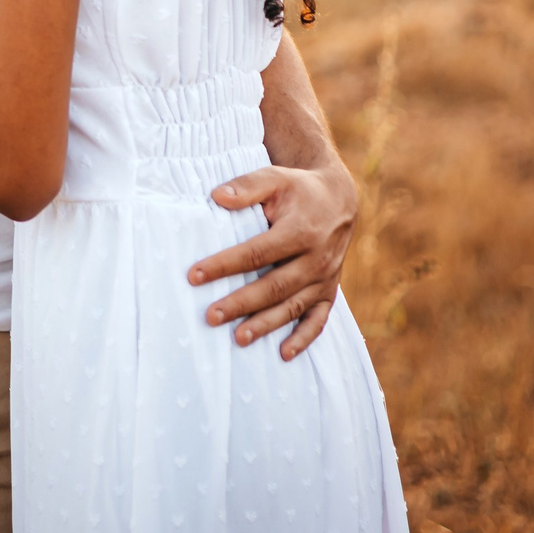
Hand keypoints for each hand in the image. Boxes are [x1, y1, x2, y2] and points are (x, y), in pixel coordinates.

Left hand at [187, 159, 357, 358]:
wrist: (339, 200)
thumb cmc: (298, 189)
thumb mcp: (275, 178)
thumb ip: (247, 186)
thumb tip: (216, 196)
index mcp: (301, 231)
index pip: (256, 253)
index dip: (225, 264)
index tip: (194, 275)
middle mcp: (315, 259)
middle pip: (273, 286)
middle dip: (241, 303)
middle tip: (210, 316)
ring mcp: (324, 279)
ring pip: (292, 307)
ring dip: (265, 325)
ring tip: (237, 338)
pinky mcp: (328, 292)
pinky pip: (318, 321)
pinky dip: (303, 340)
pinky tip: (283, 354)